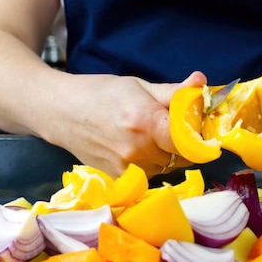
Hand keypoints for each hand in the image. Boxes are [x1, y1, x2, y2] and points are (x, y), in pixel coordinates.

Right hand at [47, 71, 206, 178]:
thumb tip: (202, 82)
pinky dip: (150, 163)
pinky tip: (137, 148)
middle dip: (183, 143)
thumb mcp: (139, 86)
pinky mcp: (118, 180)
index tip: (199, 129)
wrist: (59, 112)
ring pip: (166, 167)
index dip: (198, 136)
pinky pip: (149, 175)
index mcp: (146, 122)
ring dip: (167, 155)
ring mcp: (127, 168)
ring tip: (150, 136)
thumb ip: (174, 92)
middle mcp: (138, 150)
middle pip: (181, 156)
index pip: (190, 141)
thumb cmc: (101, 93)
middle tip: (171, 127)